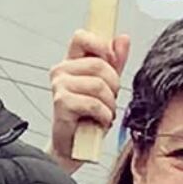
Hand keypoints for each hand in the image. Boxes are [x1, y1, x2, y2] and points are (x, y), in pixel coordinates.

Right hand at [48, 30, 129, 173]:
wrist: (75, 147)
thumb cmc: (88, 117)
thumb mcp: (107, 86)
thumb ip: (114, 62)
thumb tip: (123, 38)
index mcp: (71, 62)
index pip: (82, 36)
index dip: (101, 47)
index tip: (111, 62)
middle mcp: (61, 71)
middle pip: (100, 65)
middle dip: (113, 86)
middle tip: (108, 100)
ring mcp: (59, 86)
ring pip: (99, 85)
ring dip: (109, 104)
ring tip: (103, 114)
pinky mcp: (61, 103)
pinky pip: (94, 103)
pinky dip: (104, 116)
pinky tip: (99, 122)